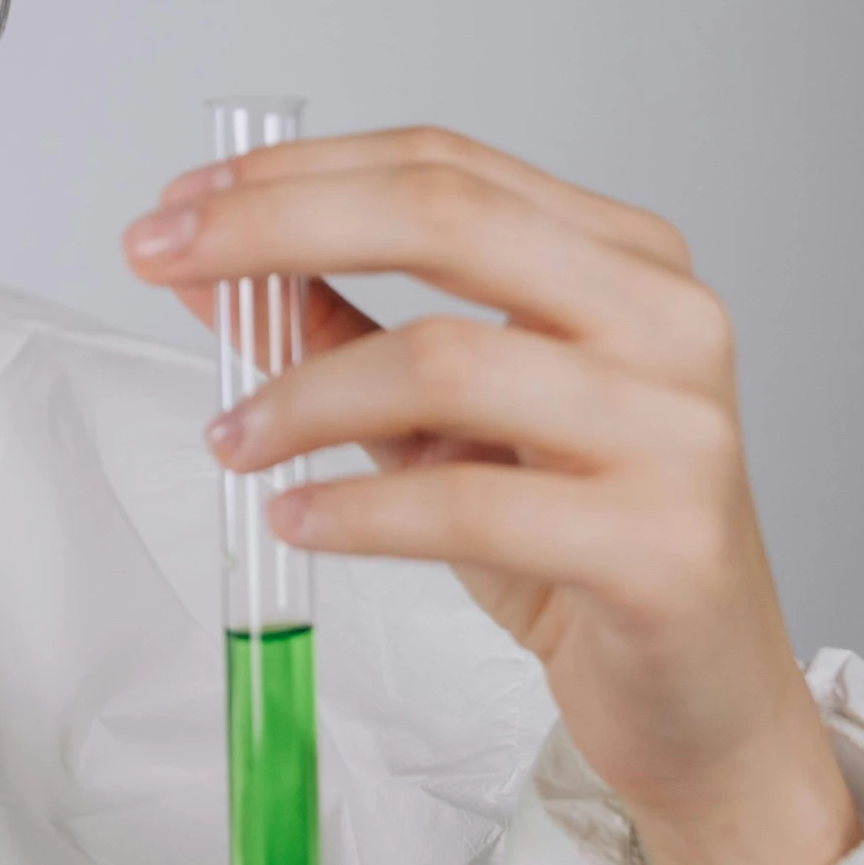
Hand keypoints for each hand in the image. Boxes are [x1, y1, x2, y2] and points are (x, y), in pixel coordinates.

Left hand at [123, 128, 858, 864]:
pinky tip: (296, 517)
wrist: (702, 700)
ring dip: (299, 394)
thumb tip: (200, 262)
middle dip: (274, 228)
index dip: (295, 172)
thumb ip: (333, 328)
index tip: (179, 206)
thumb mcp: (440, 417)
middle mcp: (666, 318)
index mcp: (622, 259)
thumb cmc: (572, 539)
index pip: (441, 165)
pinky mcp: (661, 544)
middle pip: (442, 217)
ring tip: (228, 439)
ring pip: (444, 361)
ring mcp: (677, 428)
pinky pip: (469, 506)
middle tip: (160, 259)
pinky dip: (357, 509)